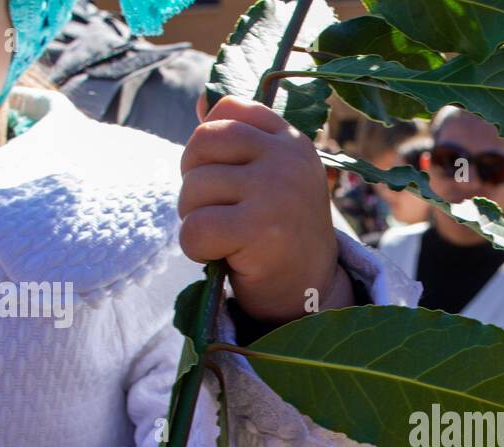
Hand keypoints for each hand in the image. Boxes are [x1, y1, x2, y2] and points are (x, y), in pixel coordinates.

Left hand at [179, 95, 352, 323]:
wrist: (311, 289)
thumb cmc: (281, 230)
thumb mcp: (269, 175)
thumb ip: (238, 138)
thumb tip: (199, 99)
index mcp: (291, 139)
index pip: (228, 109)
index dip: (209, 145)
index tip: (225, 179)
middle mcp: (287, 158)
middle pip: (201, 144)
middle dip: (194, 181)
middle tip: (216, 211)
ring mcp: (275, 191)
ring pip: (193, 188)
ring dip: (193, 218)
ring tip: (223, 235)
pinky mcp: (259, 229)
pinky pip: (195, 228)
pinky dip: (195, 248)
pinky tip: (221, 255)